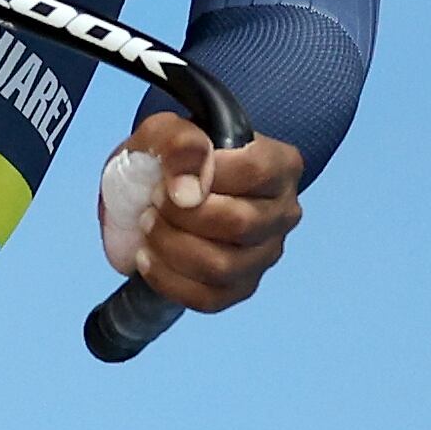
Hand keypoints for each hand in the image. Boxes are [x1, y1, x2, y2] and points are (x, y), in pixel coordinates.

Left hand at [107, 116, 302, 312]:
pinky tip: (147, 256)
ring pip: (223, 266)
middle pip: (240, 223)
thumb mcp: (165, 131)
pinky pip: (208, 298)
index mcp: (280, 166)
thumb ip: (180, 143)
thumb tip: (191, 186)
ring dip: (171, 246)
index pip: (256, 171)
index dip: (207, 175)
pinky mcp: (240, 288)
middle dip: (183, 215)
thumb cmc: (171, 159)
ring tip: (148, 225)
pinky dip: (168, 279)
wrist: (152, 192)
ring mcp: (264, 255)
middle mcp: (283, 213)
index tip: (170, 176)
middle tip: (153, 201)